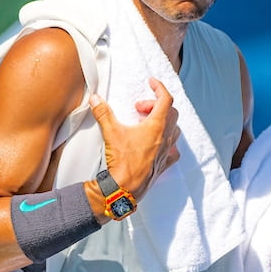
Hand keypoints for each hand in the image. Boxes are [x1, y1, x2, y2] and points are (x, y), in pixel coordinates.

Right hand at [89, 78, 180, 199]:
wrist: (124, 188)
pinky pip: (173, 151)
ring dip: (164, 122)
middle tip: (139, 109)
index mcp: (156, 126)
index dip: (159, 87)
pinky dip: (169, 144)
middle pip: (171, 113)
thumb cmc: (122, 161)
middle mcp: (165, 138)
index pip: (166, 99)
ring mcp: (166, 152)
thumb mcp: (111, 133)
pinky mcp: (163, 165)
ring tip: (146, 124)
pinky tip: (158, 145)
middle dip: (155, 105)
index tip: (151, 82)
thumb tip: (95, 99)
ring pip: (175, 130)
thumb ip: (103, 113)